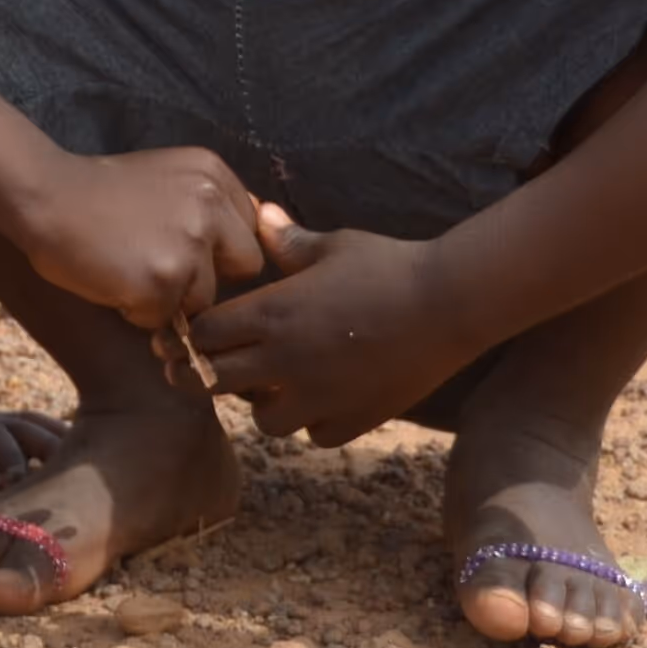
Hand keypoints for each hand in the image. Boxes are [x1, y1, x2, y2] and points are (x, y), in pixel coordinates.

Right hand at [13, 146, 266, 328]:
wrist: (45, 196)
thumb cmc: (100, 192)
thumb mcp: (168, 178)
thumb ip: (209, 205)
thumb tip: (252, 246)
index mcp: (215, 174)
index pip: (250, 230)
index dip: (222, 248)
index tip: (188, 248)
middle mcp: (211, 204)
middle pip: (245, 266)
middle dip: (210, 276)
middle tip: (163, 267)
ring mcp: (189, 244)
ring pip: (205, 299)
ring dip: (171, 298)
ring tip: (129, 270)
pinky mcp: (162, 281)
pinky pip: (165, 319)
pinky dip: (138, 312)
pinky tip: (113, 282)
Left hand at [182, 209, 473, 447]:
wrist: (448, 304)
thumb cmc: (388, 265)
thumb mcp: (333, 245)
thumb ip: (288, 240)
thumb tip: (260, 213)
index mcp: (272, 312)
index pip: (203, 334)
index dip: (198, 333)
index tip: (206, 328)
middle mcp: (284, 360)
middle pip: (215, 381)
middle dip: (210, 372)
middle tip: (220, 363)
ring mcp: (317, 396)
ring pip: (263, 420)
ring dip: (262, 403)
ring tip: (278, 382)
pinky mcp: (352, 419)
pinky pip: (313, 434)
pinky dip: (312, 421)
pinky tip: (324, 398)